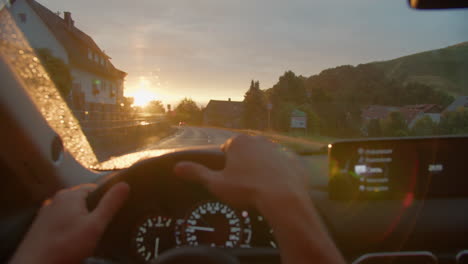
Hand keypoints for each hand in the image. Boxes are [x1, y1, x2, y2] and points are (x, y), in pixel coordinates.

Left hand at [9, 182, 129, 263]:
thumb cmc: (64, 246)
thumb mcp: (95, 225)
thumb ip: (110, 204)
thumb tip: (123, 185)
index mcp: (70, 195)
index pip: (94, 188)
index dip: (105, 199)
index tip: (111, 211)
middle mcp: (55, 200)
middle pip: (82, 200)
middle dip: (92, 211)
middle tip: (98, 227)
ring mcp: (46, 213)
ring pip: (71, 212)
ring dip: (79, 221)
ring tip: (84, 236)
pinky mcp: (40, 226)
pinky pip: (61, 222)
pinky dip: (68, 228)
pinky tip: (71, 241)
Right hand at [174, 134, 308, 207]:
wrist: (283, 198)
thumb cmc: (246, 189)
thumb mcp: (216, 184)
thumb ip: (196, 173)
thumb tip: (176, 167)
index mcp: (238, 142)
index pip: (226, 149)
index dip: (225, 165)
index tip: (229, 179)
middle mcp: (259, 140)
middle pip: (245, 152)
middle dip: (243, 165)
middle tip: (243, 185)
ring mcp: (278, 149)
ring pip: (264, 157)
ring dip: (260, 168)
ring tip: (260, 187)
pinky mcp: (293, 160)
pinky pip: (282, 166)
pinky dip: (278, 174)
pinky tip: (276, 187)